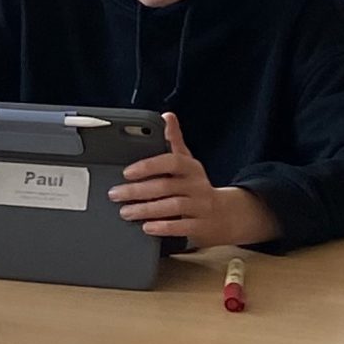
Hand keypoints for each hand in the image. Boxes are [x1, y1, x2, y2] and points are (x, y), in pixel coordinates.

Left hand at [108, 112, 275, 246]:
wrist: (227, 215)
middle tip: (116, 194)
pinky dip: (163, 227)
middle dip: (137, 191)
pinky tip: (147, 227)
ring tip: (126, 212)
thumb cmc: (197, 186)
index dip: (149, 166)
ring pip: (172, 207)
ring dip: (146, 210)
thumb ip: (173, 141)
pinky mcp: (201, 226)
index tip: (127, 172)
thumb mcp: (187, 162)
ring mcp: (201, 206)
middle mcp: (197, 186)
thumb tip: (167, 116)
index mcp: (191, 168)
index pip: (172, 162)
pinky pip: (182, 227)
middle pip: (166, 186)